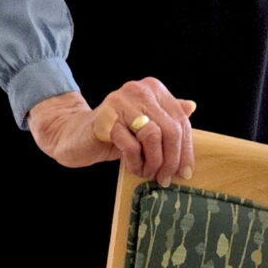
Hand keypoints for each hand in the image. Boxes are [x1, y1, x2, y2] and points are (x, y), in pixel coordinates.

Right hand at [27, 78, 196, 181]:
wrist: (76, 136)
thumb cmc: (116, 134)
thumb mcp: (145, 126)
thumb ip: (167, 117)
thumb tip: (191, 107)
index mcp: (153, 89)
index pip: (181, 121)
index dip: (186, 150)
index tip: (185, 172)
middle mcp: (139, 90)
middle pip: (171, 129)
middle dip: (171, 160)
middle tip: (165, 178)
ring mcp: (121, 102)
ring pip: (153, 136)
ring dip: (153, 162)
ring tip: (147, 173)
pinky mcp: (106, 119)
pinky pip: (131, 145)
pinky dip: (135, 162)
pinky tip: (133, 168)